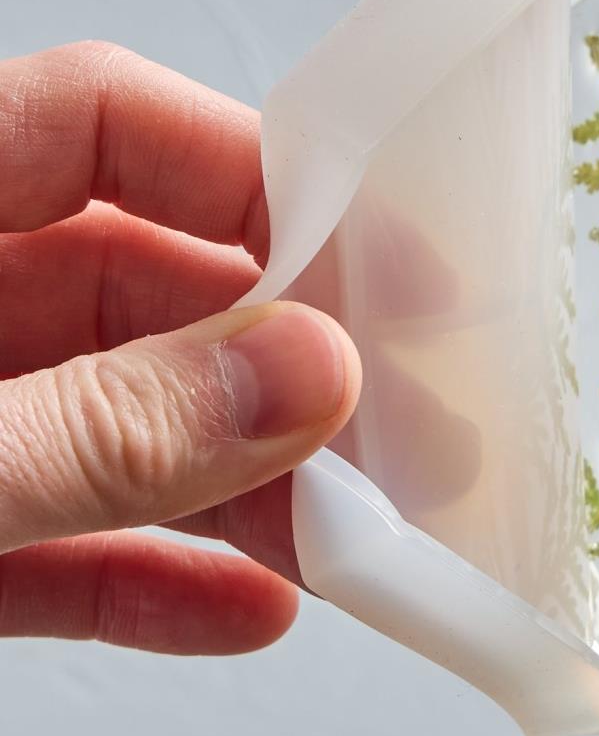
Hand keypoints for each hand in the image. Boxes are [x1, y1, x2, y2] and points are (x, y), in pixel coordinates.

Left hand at [0, 42, 359, 653]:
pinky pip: (58, 545)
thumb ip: (97, 427)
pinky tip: (251, 610)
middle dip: (277, 364)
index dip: (241, 169)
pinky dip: (150, 579)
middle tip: (405, 428)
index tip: (374, 250)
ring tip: (356, 538)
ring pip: (116, 426)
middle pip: (139, 290)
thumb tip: (311, 377)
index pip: (95, 125)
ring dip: (240, 486)